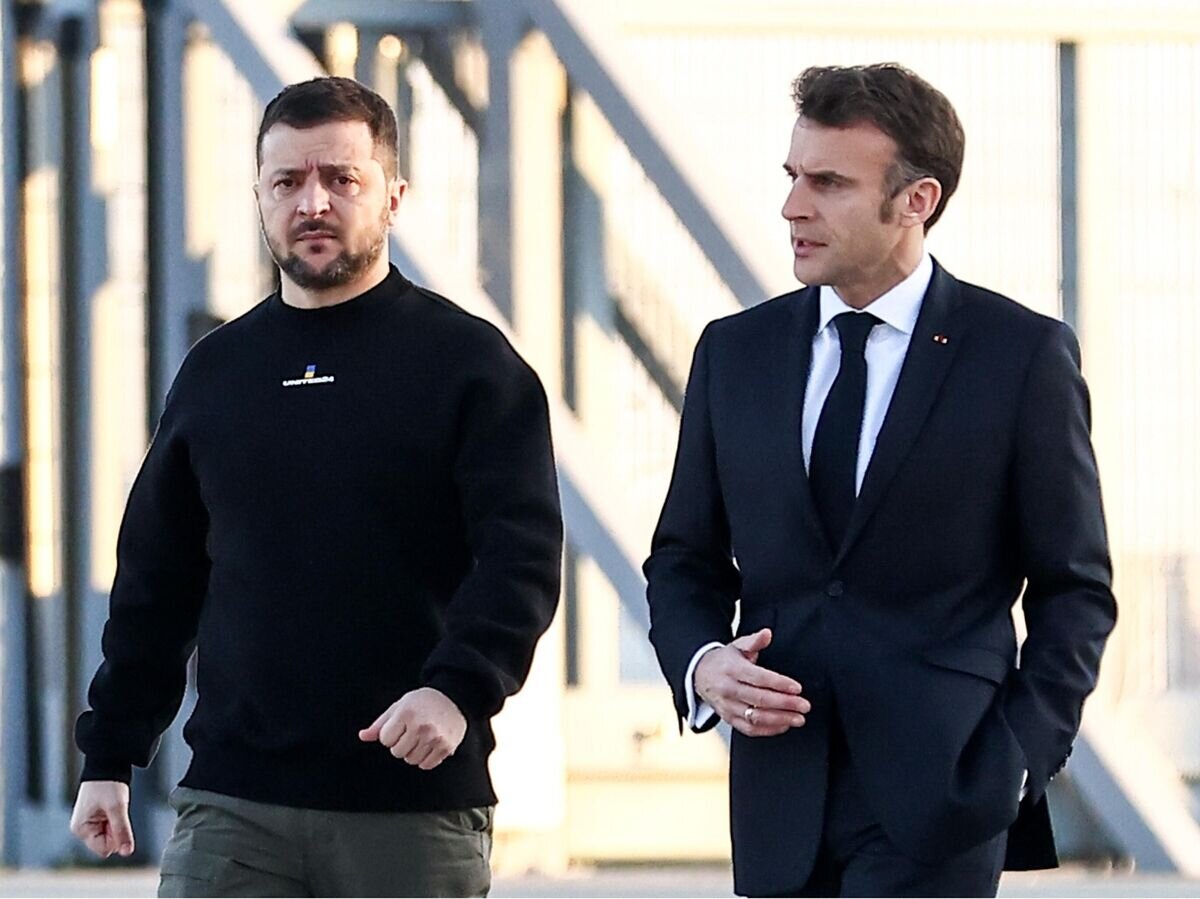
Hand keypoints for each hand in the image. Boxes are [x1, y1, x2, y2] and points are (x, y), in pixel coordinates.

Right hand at [69, 781, 134, 857]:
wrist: (107, 764)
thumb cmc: (108, 784)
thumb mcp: (117, 808)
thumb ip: (122, 831)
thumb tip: (127, 853)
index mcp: (80, 829)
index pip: (104, 849)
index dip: (116, 837)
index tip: (116, 818)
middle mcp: (82, 830)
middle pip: (107, 844)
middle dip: (116, 830)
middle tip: (115, 811)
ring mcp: (89, 825)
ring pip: (111, 836)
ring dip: (117, 824)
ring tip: (114, 807)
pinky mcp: (96, 819)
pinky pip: (111, 827)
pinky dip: (116, 819)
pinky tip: (113, 806)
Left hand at [358, 687, 466, 770]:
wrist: (453, 698)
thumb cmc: (423, 702)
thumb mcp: (399, 706)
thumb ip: (380, 723)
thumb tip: (362, 736)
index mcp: (406, 714)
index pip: (385, 740)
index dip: (390, 735)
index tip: (400, 727)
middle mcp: (421, 726)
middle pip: (397, 752)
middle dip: (401, 744)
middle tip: (411, 732)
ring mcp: (434, 737)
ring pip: (411, 760)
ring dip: (413, 752)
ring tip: (420, 738)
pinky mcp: (446, 747)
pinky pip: (427, 765)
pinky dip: (425, 759)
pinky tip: (429, 745)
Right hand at [695, 628, 809, 736]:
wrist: (700, 674)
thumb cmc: (724, 661)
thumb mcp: (737, 646)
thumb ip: (754, 641)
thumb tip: (767, 633)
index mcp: (732, 669)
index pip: (759, 678)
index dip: (779, 684)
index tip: (797, 688)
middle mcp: (728, 689)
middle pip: (760, 699)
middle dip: (785, 704)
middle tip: (804, 705)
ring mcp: (727, 706)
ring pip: (756, 717)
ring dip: (780, 720)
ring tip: (799, 719)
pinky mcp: (728, 719)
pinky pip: (749, 729)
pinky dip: (768, 730)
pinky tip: (784, 725)